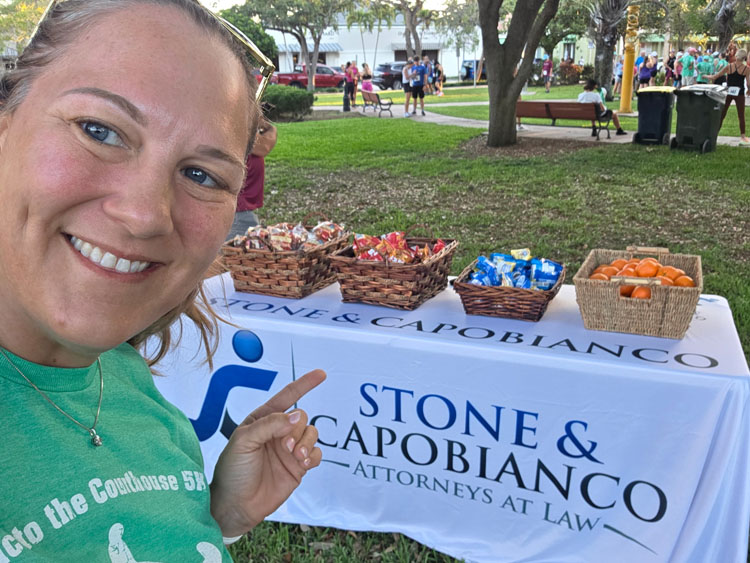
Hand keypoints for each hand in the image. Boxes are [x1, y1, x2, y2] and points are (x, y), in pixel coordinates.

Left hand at [209, 369, 325, 536]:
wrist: (236, 506)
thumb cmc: (233, 471)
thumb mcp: (244, 441)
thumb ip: (270, 425)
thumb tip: (298, 415)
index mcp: (263, 420)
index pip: (287, 397)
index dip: (304, 384)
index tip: (321, 374)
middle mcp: (278, 432)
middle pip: (302, 417)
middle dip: (297, 429)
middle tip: (286, 446)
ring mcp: (289, 449)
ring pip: (312, 434)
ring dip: (307, 443)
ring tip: (296, 457)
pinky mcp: (298, 467)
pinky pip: (316, 454)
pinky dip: (314, 456)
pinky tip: (303, 464)